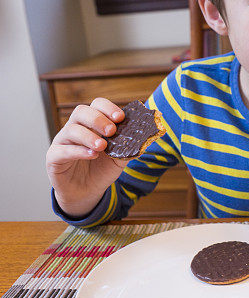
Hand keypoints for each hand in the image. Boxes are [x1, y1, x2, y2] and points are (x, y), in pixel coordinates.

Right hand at [46, 98, 130, 217]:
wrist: (87, 192)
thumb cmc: (102, 170)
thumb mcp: (119, 158)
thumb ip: (130, 147)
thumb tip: (146, 137)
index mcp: (91, 123)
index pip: (96, 105)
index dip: (108, 108)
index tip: (121, 118)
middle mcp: (74, 128)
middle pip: (81, 112)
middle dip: (98, 119)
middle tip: (112, 130)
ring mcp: (62, 142)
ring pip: (70, 130)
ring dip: (89, 136)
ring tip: (102, 146)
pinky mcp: (53, 158)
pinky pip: (62, 150)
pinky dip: (78, 151)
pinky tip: (92, 155)